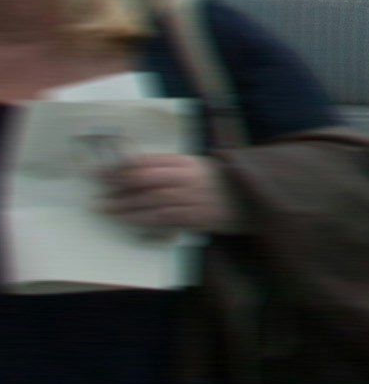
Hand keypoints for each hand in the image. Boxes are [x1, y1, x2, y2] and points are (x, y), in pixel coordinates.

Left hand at [101, 151, 235, 234]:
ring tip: (108, 210)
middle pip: (146, 180)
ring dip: (127, 207)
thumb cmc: (220, 184)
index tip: (100, 174)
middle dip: (119, 188)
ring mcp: (195, 197)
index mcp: (187, 162)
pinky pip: (167, 218)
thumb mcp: (197, 168)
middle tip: (99, 197)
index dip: (121, 168)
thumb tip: (133, 170)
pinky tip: (131, 221)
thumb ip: (170, 169)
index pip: (148, 161)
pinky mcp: (200, 216)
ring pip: (153, 200)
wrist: (254, 200)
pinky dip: (146, 219)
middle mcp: (189, 177)